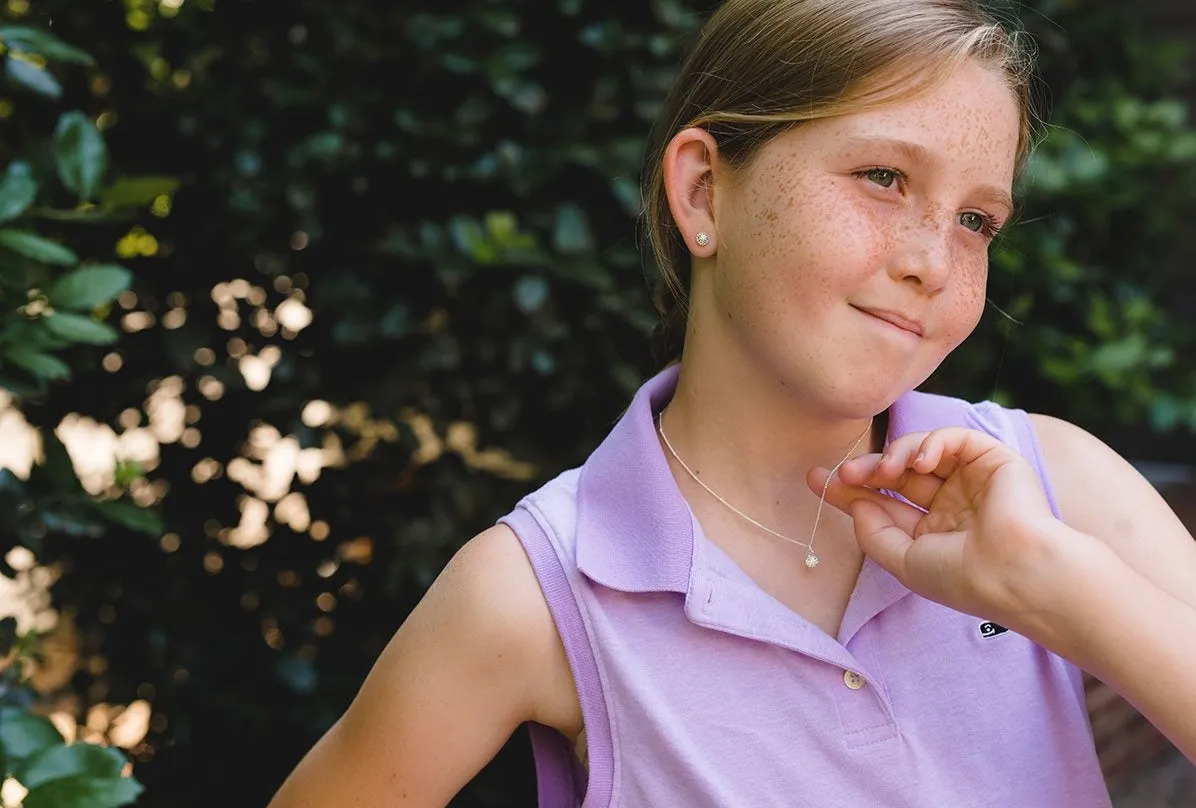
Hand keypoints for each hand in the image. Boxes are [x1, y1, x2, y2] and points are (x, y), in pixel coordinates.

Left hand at [807, 427, 1072, 628]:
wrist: (1015, 572)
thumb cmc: (963, 576)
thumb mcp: (904, 561)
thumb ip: (873, 533)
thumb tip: (855, 506)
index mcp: (932, 532)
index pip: (883, 503)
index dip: (849, 490)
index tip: (815, 478)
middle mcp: (950, 504)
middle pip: (895, 476)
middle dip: (865, 471)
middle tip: (844, 472)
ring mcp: (971, 480)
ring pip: (919, 453)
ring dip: (892, 457)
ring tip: (882, 472)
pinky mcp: (992, 459)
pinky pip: (954, 438)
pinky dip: (930, 443)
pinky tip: (917, 463)